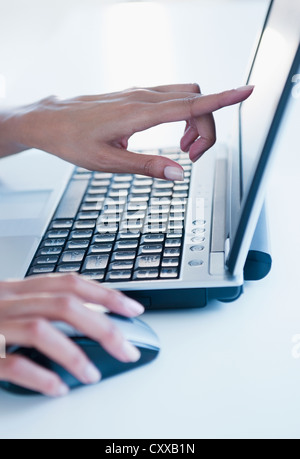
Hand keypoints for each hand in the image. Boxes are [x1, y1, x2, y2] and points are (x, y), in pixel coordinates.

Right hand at [0, 274, 143, 396]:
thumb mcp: (10, 305)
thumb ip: (42, 307)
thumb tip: (90, 318)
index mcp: (18, 288)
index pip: (69, 283)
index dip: (105, 294)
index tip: (133, 309)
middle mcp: (7, 301)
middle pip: (64, 305)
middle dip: (102, 327)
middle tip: (126, 349)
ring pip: (41, 331)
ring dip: (74, 354)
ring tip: (93, 375)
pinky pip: (14, 363)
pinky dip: (41, 376)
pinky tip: (59, 387)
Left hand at [8, 84, 253, 179]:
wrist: (50, 121)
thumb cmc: (73, 140)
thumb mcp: (109, 162)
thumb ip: (148, 166)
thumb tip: (179, 174)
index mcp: (139, 113)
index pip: (191, 104)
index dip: (222, 100)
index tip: (246, 92)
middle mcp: (143, 97)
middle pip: (196, 100)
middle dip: (205, 127)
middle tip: (192, 157)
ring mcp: (140, 93)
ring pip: (186, 96)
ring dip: (194, 121)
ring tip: (182, 150)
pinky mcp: (137, 95)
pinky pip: (172, 97)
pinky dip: (182, 115)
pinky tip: (170, 135)